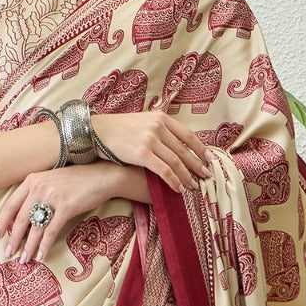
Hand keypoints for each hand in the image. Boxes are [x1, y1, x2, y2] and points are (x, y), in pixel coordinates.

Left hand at [0, 163, 126, 264]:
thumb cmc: (76, 181)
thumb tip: (22, 217)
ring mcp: (52, 197)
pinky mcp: (66, 207)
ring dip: (28, 247)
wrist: (101, 176)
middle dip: (13, 239)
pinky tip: (41, 256)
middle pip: (20, 218)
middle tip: (8, 253)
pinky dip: (44, 246)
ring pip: (34, 228)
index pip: (10, 204)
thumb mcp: (51, 181)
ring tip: (24, 259)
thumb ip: (35, 193)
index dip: (2, 222)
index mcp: (32, 180)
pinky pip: (50, 231)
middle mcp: (39, 187)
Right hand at [90, 109, 211, 192]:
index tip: (209, 159)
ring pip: (176, 161)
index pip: (187, 134)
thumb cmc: (118, 130)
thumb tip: (172, 144)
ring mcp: (150, 139)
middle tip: (207, 176)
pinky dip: (174, 180)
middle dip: (197, 164)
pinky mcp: (142, 153)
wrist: (96, 132)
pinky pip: (164, 170)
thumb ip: (158, 130)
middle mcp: (158, 126)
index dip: (200, 148)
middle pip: (184, 149)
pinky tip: (179, 188)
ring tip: (194, 185)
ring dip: (187, 175)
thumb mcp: (142, 122)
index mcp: (160, 118)